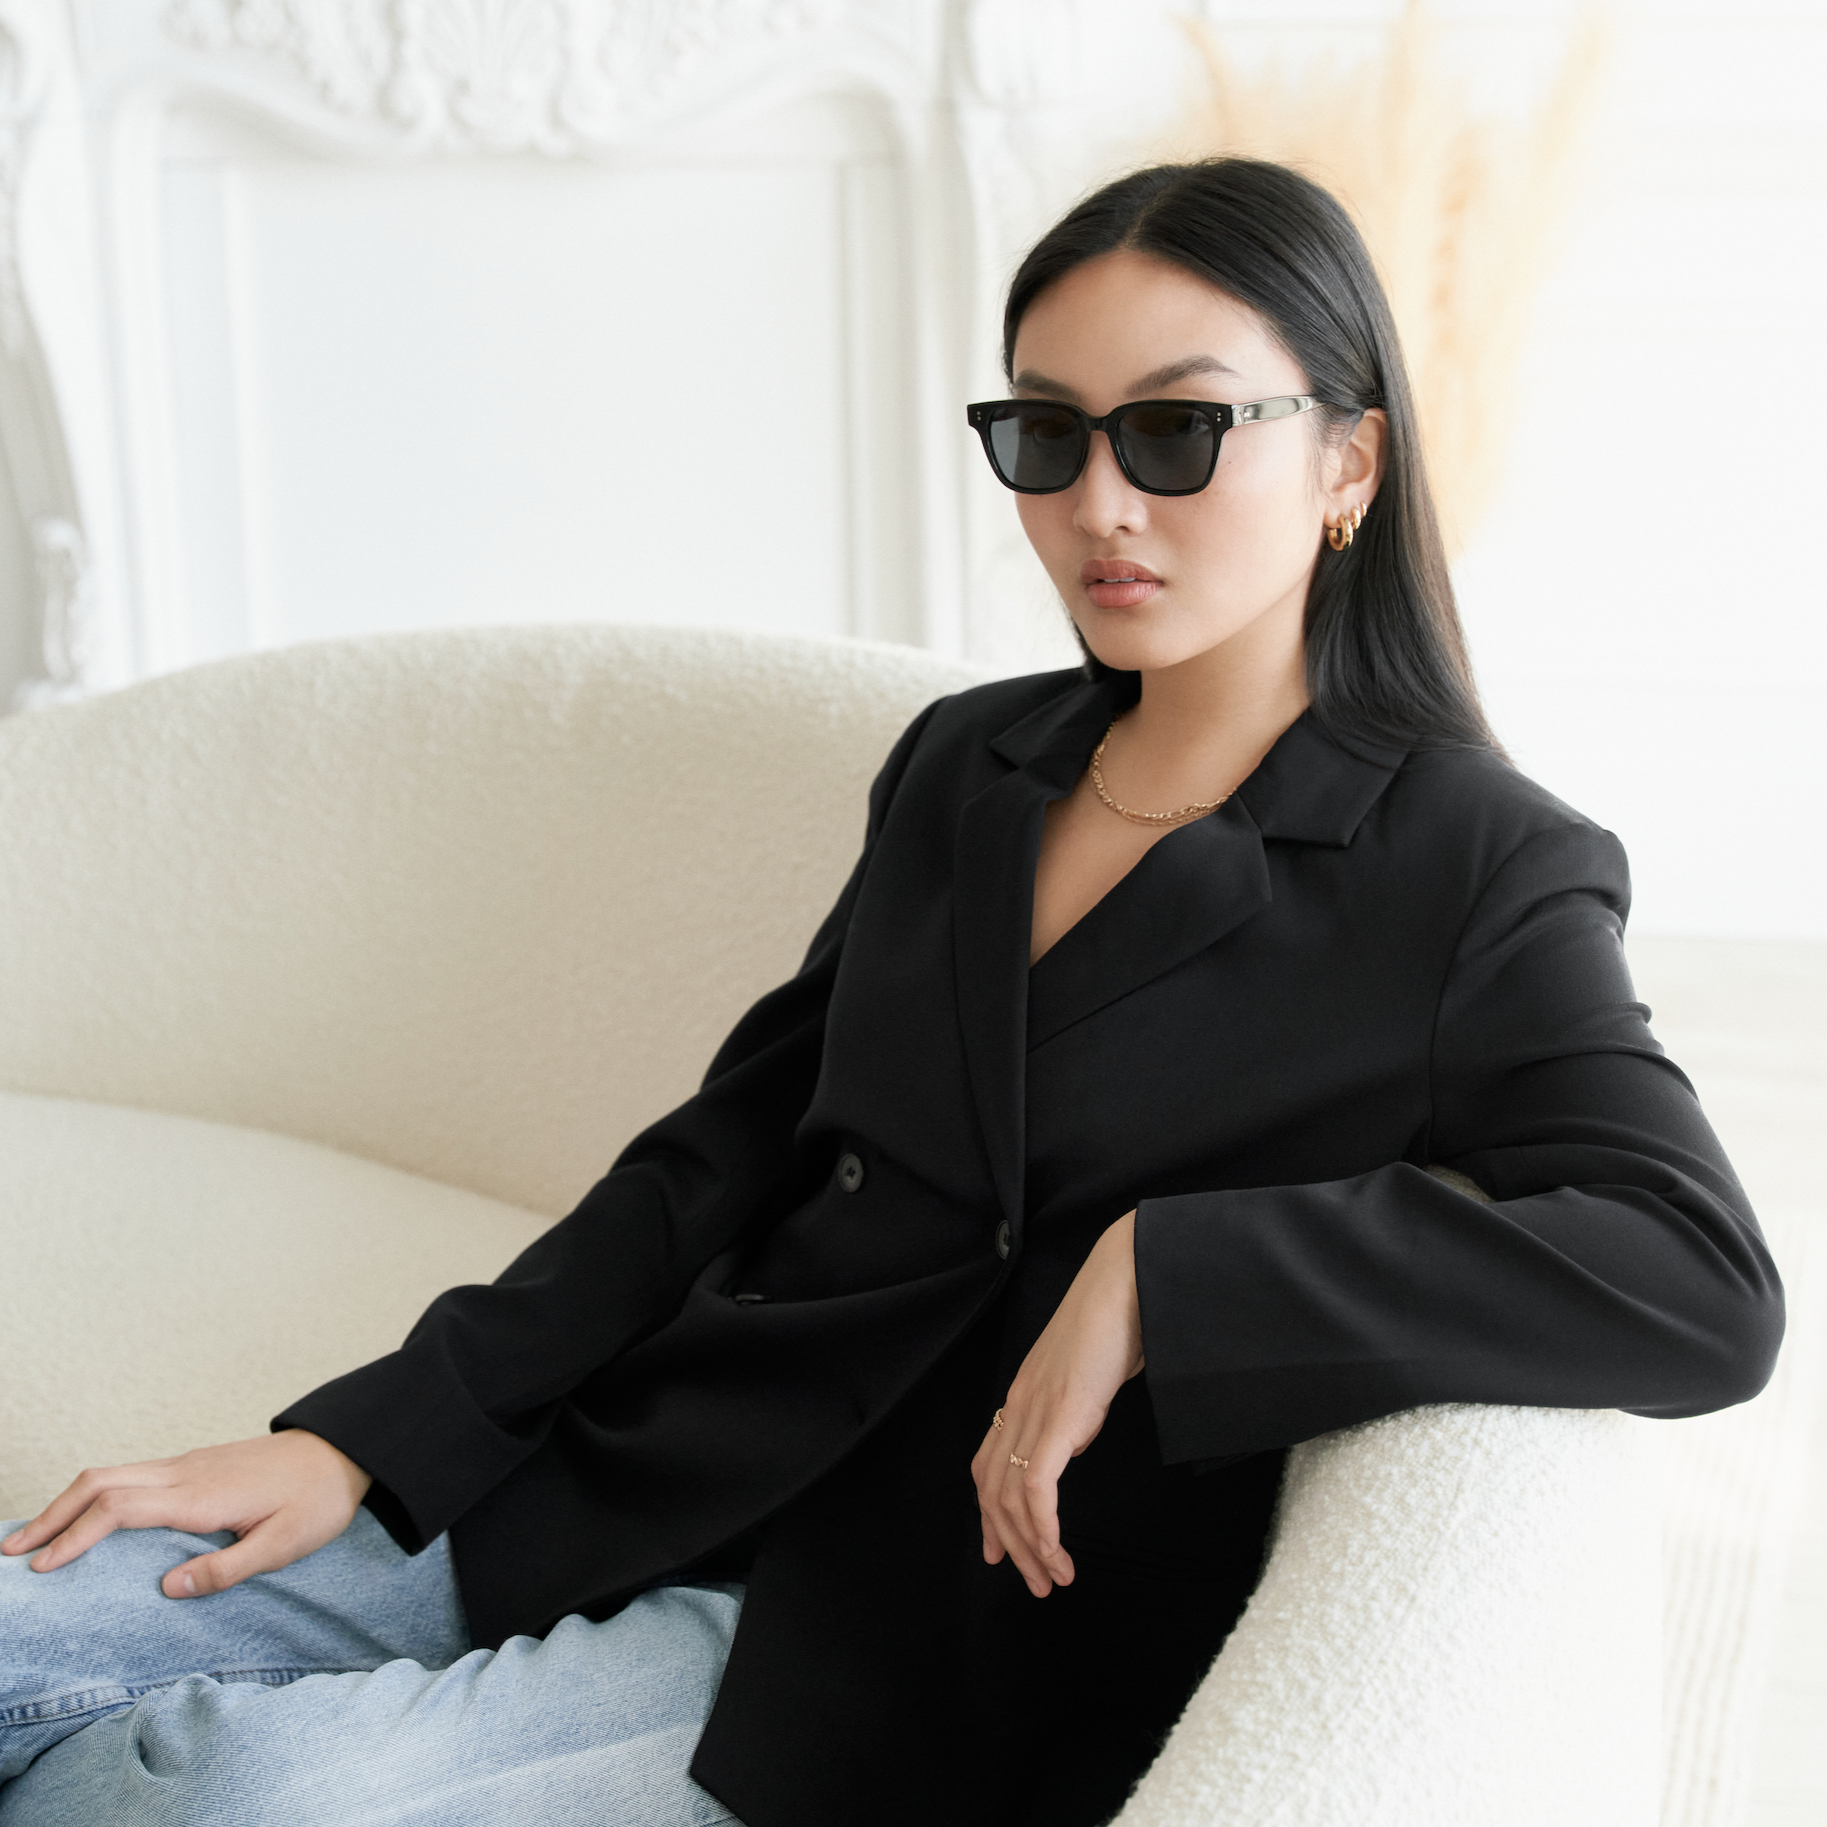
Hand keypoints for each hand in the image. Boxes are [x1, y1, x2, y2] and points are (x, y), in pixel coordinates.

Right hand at [1, 1430, 372, 1597]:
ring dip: (69, 1502)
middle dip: (52, 1515)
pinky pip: (132, 1474)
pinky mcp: (194, 1464)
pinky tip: (86, 1519)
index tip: (42, 1567)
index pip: (120, 1509)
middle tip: (13, 1552)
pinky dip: (95, 1494)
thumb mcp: (284, 1544)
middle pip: (101, 1482)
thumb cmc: (317, 1499)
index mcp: (201, 1495)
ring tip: (35, 1538)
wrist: (344, 1450)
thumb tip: (166, 1588)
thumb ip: (227, 1568)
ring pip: (113, 1473)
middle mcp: (186, 1472)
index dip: (75, 1536)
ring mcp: (188, 1463)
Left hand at [972, 1210, 1143, 1596]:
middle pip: (991, 1487)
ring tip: (1054, 1578)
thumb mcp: (1091, 1374)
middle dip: (1008, 1542)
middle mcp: (1020, 1403)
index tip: (1000, 1550)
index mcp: (1025, 1393)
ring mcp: (1036, 1410)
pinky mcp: (1059, 1417)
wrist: (1129, 1282)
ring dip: (1030, 1547)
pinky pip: (1036, 1487)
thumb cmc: (1121, 1319)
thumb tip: (1078, 1433)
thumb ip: (1077, 1406)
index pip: (989, 1463)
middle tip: (1033, 1581)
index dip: (990, 1512)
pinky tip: (1055, 1552)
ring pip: (1010, 1496)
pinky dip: (1042, 1528)